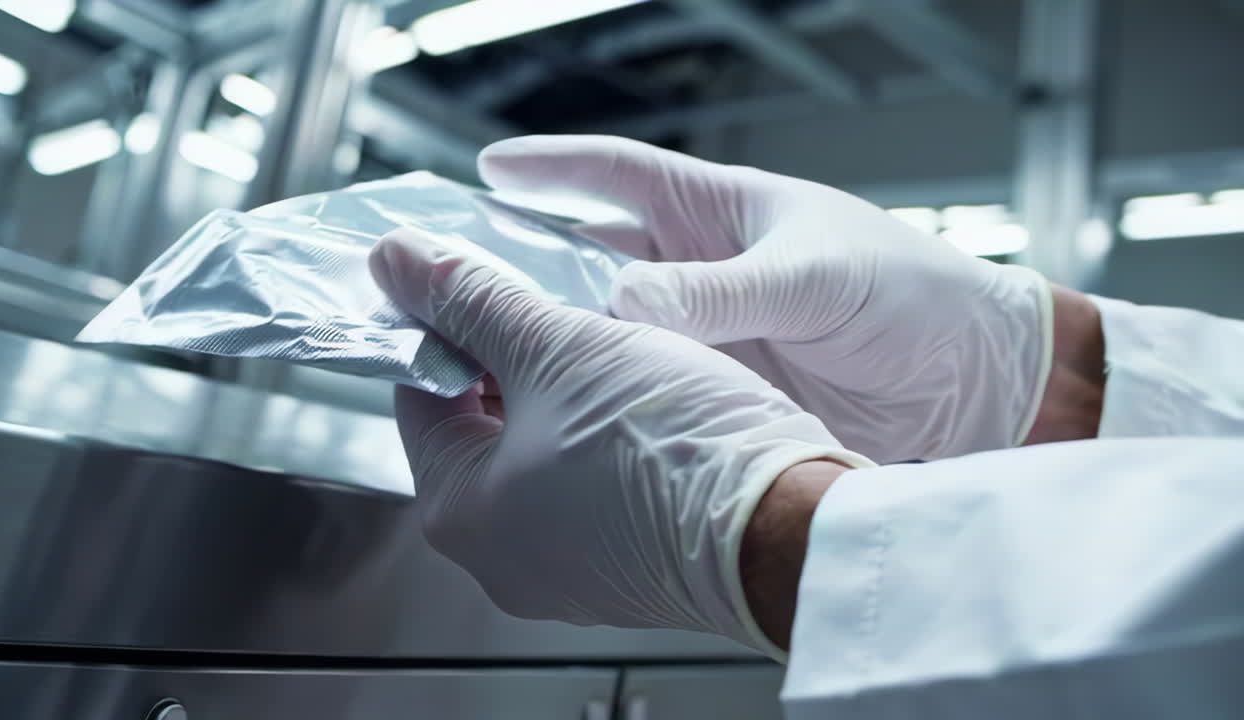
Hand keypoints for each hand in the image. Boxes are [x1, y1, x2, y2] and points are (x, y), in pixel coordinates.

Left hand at [369, 228, 871, 656]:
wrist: (791, 527)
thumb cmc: (675, 451)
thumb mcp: (558, 347)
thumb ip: (472, 298)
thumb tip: (399, 260)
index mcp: (462, 514)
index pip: (419, 395)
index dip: (443, 324)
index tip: (470, 281)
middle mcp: (507, 558)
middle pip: (481, 427)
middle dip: (511, 355)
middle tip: (547, 299)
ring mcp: (574, 569)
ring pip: (544, 453)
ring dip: (564, 391)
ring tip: (606, 339)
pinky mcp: (634, 567)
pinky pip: (595, 485)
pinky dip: (606, 435)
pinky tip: (645, 394)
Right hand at [479, 136, 1055, 461]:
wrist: (979, 384)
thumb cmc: (916, 297)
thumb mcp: (815, 279)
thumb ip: (722, 292)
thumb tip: (625, 305)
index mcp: (726, 213)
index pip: (621, 175)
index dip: (554, 168)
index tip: (490, 168)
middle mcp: (706, 272)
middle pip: (596, 254)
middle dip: (532, 260)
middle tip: (465, 277)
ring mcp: (712, 335)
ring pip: (613, 331)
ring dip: (564, 337)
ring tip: (494, 351)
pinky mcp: (725, 392)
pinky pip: (651, 387)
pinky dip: (610, 396)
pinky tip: (568, 410)